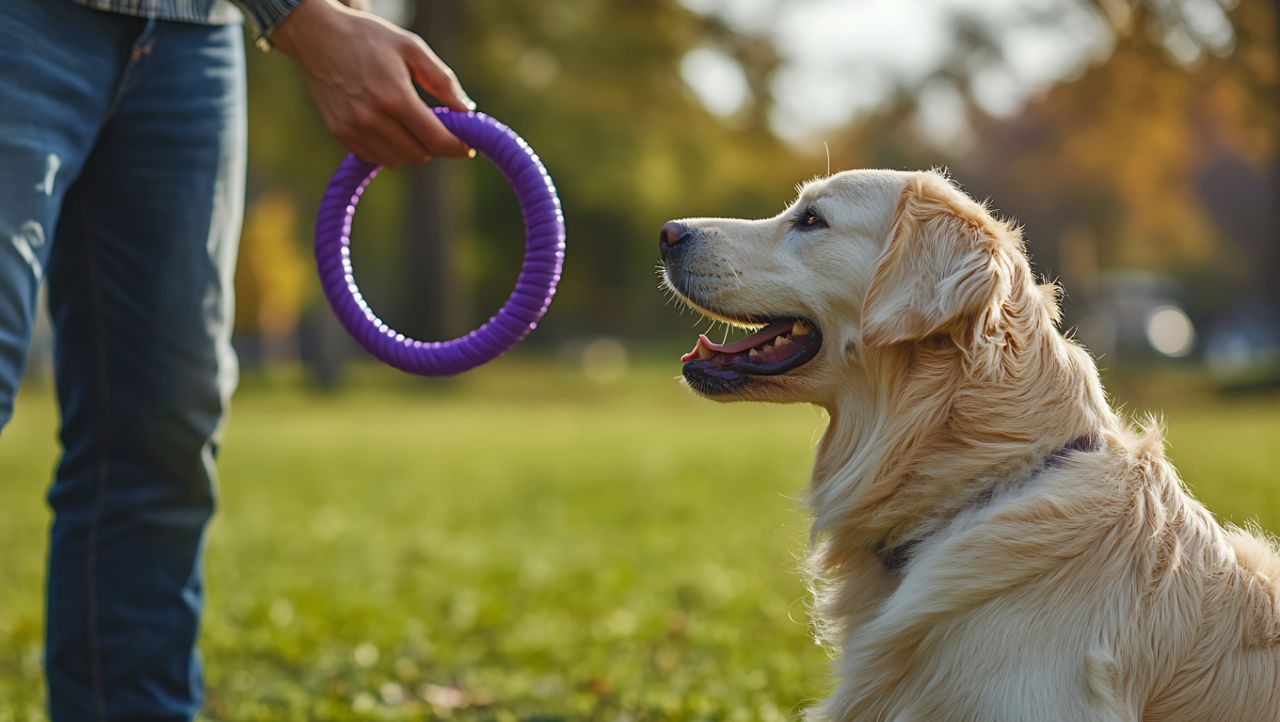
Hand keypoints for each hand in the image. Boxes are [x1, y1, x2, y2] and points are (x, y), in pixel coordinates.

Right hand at [271, 0, 475, 167]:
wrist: (316, 36)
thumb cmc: (368, 38)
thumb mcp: (411, 48)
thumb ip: (442, 80)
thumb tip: (466, 110)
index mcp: (395, 96)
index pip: (435, 139)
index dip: (456, 147)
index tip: (466, 146)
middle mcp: (372, 118)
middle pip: (419, 155)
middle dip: (434, 146)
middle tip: (438, 129)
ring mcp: (352, 128)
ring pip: (398, 160)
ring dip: (412, 149)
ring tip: (412, 125)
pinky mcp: (339, 133)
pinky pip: (376, 157)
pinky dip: (390, 150)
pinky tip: (390, 128)